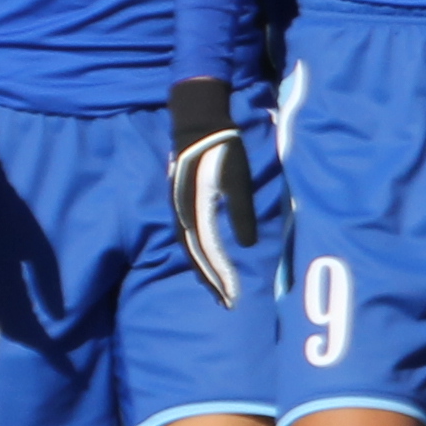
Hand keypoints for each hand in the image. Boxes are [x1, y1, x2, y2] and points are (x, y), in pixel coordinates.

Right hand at [168, 74, 258, 305]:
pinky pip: (186, 236)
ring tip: (214, 289)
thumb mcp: (239, 180)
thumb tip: (247, 244)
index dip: (220, 276)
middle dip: (210, 280)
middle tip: (225, 301)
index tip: (232, 296)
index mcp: (196, 210)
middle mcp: (183, 214)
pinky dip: (194, 253)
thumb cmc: (223, 149)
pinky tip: (202, 261)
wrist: (196, 123)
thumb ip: (241, 212)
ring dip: (201, 270)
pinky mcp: (179, 203)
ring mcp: (178, 208)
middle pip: (195, 255)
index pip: (208, 252)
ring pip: (188, 248)